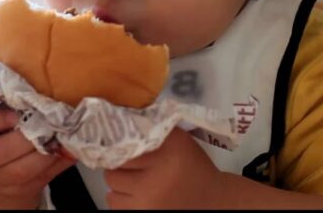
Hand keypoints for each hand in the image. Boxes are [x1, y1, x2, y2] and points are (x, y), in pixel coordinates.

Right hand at [0, 109, 74, 205]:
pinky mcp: (20, 190)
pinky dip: (58, 162)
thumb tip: (42, 87)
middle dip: (25, 139)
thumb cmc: (1, 131)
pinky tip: (68, 150)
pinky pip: (42, 178)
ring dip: (45, 153)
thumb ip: (11, 103)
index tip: (14, 114)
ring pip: (21, 171)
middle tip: (45, 124)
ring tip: (60, 137)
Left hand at [103, 127, 228, 208]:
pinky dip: (120, 197)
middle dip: (119, 162)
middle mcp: (156, 178)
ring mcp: (147, 201)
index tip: (122, 142)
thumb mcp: (179, 141)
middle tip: (131, 162)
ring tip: (134, 177)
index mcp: (168, 153)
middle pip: (114, 165)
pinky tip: (135, 193)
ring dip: (119, 180)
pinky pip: (113, 202)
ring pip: (111, 184)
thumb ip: (155, 127)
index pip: (125, 143)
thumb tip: (122, 119)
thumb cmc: (192, 166)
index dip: (121, 142)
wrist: (211, 199)